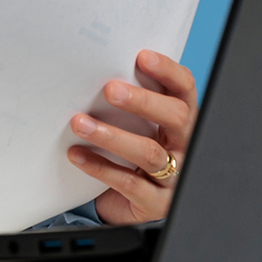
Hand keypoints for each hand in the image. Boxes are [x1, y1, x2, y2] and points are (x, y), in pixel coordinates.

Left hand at [66, 49, 196, 225]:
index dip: (167, 71)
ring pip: (149, 152)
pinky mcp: (156, 202)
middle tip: (110, 89)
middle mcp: (184, 145)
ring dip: (111, 135)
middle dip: (143, 101)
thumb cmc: (132, 155)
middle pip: (176, 118)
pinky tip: (76, 155)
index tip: (141, 56)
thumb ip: (128, 103)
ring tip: (79, 123)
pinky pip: (129, 183)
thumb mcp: (137, 127)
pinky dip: (99, 166)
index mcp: (182, 120)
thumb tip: (94, 69)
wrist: (132, 205)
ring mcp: (174, 176)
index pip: (184, 89)